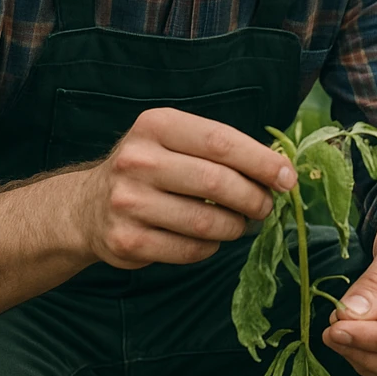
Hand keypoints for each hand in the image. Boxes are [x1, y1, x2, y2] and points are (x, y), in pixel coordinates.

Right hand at [75, 108, 297, 269]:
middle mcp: (138, 159)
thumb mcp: (176, 140)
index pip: (222, 142)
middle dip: (254, 198)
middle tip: (266, 206)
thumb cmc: (151, 167)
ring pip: (206, 222)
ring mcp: (128, 201)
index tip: (288, 178)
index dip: (262, 161)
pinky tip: (211, 239)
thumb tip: (280, 169)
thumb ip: (222, 148)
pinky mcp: (126, 240)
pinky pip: (189, 250)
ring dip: (235, 227)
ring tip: (240, 224)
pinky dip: (211, 248)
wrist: (87, 206)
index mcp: (158, 125)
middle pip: (217, 183)